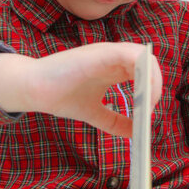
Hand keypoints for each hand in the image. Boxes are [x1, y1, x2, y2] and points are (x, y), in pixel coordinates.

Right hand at [0, 42, 161, 137]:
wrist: (33, 89)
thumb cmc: (61, 95)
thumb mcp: (94, 112)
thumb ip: (114, 121)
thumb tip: (135, 135)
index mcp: (114, 68)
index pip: (145, 72)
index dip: (152, 91)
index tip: (146, 114)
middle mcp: (113, 57)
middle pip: (149, 63)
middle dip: (155, 87)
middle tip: (148, 111)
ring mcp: (107, 53)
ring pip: (144, 56)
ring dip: (151, 80)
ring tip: (146, 104)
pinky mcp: (99, 53)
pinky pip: (130, 55)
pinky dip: (141, 74)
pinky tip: (138, 96)